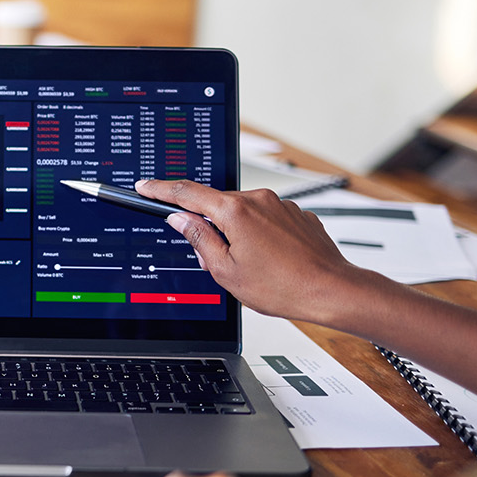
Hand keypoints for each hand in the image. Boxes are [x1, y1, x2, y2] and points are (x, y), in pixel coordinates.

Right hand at [135, 178, 371, 323]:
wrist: (331, 290)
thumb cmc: (283, 286)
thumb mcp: (225, 270)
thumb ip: (199, 239)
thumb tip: (181, 219)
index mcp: (235, 212)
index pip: (187, 193)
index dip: (161, 190)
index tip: (146, 187)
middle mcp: (259, 200)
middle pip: (217, 206)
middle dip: (210, 229)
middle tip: (215, 261)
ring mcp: (280, 205)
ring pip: (243, 214)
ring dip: (237, 235)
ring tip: (252, 268)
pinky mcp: (296, 214)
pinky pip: (266, 220)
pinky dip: (260, 236)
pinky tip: (270, 261)